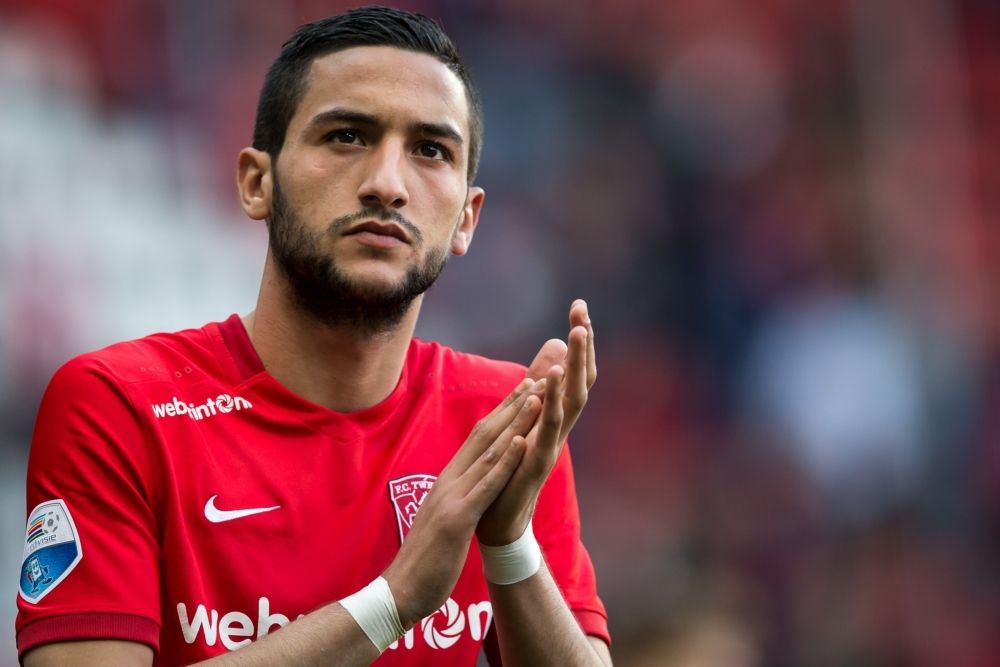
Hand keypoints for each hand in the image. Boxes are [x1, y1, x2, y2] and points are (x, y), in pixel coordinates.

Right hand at [381, 379, 541, 628]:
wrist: (399, 593)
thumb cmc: (424, 561)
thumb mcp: (444, 520)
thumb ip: (457, 498)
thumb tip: (469, 486)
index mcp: (448, 482)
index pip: (479, 439)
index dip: (503, 412)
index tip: (524, 389)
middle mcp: (449, 481)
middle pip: (485, 434)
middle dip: (513, 406)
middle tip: (537, 378)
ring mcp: (451, 498)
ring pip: (488, 452)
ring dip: (514, 422)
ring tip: (537, 396)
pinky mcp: (456, 520)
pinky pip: (485, 486)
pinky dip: (505, 462)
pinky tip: (522, 442)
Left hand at [476, 300, 596, 545]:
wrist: (502, 519)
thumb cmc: (514, 467)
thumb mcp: (528, 417)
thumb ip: (541, 382)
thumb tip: (555, 344)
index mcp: (556, 415)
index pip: (575, 371)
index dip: (580, 341)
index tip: (580, 306)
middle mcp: (559, 427)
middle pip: (580, 382)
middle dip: (582, 348)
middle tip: (582, 316)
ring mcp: (550, 446)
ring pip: (569, 405)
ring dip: (571, 373)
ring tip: (573, 341)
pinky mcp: (535, 465)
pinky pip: (544, 435)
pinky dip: (546, 411)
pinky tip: (543, 390)